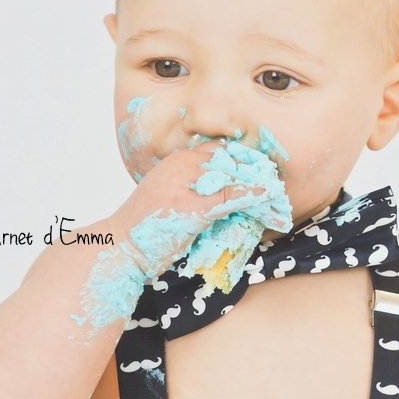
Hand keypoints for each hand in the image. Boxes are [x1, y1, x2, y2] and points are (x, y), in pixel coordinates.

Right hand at [108, 144, 264, 274]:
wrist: (119, 249)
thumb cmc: (145, 230)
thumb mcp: (170, 199)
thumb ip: (193, 190)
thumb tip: (223, 193)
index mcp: (175, 162)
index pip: (218, 150)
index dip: (242, 159)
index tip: (261, 170)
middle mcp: (181, 166)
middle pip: (230, 158)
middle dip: (255, 169)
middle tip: (277, 182)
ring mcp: (186, 185)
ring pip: (234, 175)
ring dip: (260, 184)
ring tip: (279, 195)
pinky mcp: (193, 208)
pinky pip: (231, 196)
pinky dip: (254, 195)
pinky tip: (269, 197)